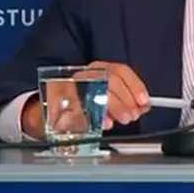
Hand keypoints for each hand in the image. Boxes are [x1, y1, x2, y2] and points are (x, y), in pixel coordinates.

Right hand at [21, 61, 149, 137]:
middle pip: (110, 80)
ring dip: (114, 106)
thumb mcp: (106, 98)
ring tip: (122, 120)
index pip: (120, 70)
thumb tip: (143, 106)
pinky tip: (105, 123)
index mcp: (99, 69)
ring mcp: (71, 85)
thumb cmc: (83, 103)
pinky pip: (80, 106)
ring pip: (96, 90)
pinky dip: (95, 116)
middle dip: (125, 100)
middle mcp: (85, 73)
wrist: (48, 111)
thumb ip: (125, 100)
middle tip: (133, 115)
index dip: (135, 85)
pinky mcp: (59, 100)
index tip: (144, 101)